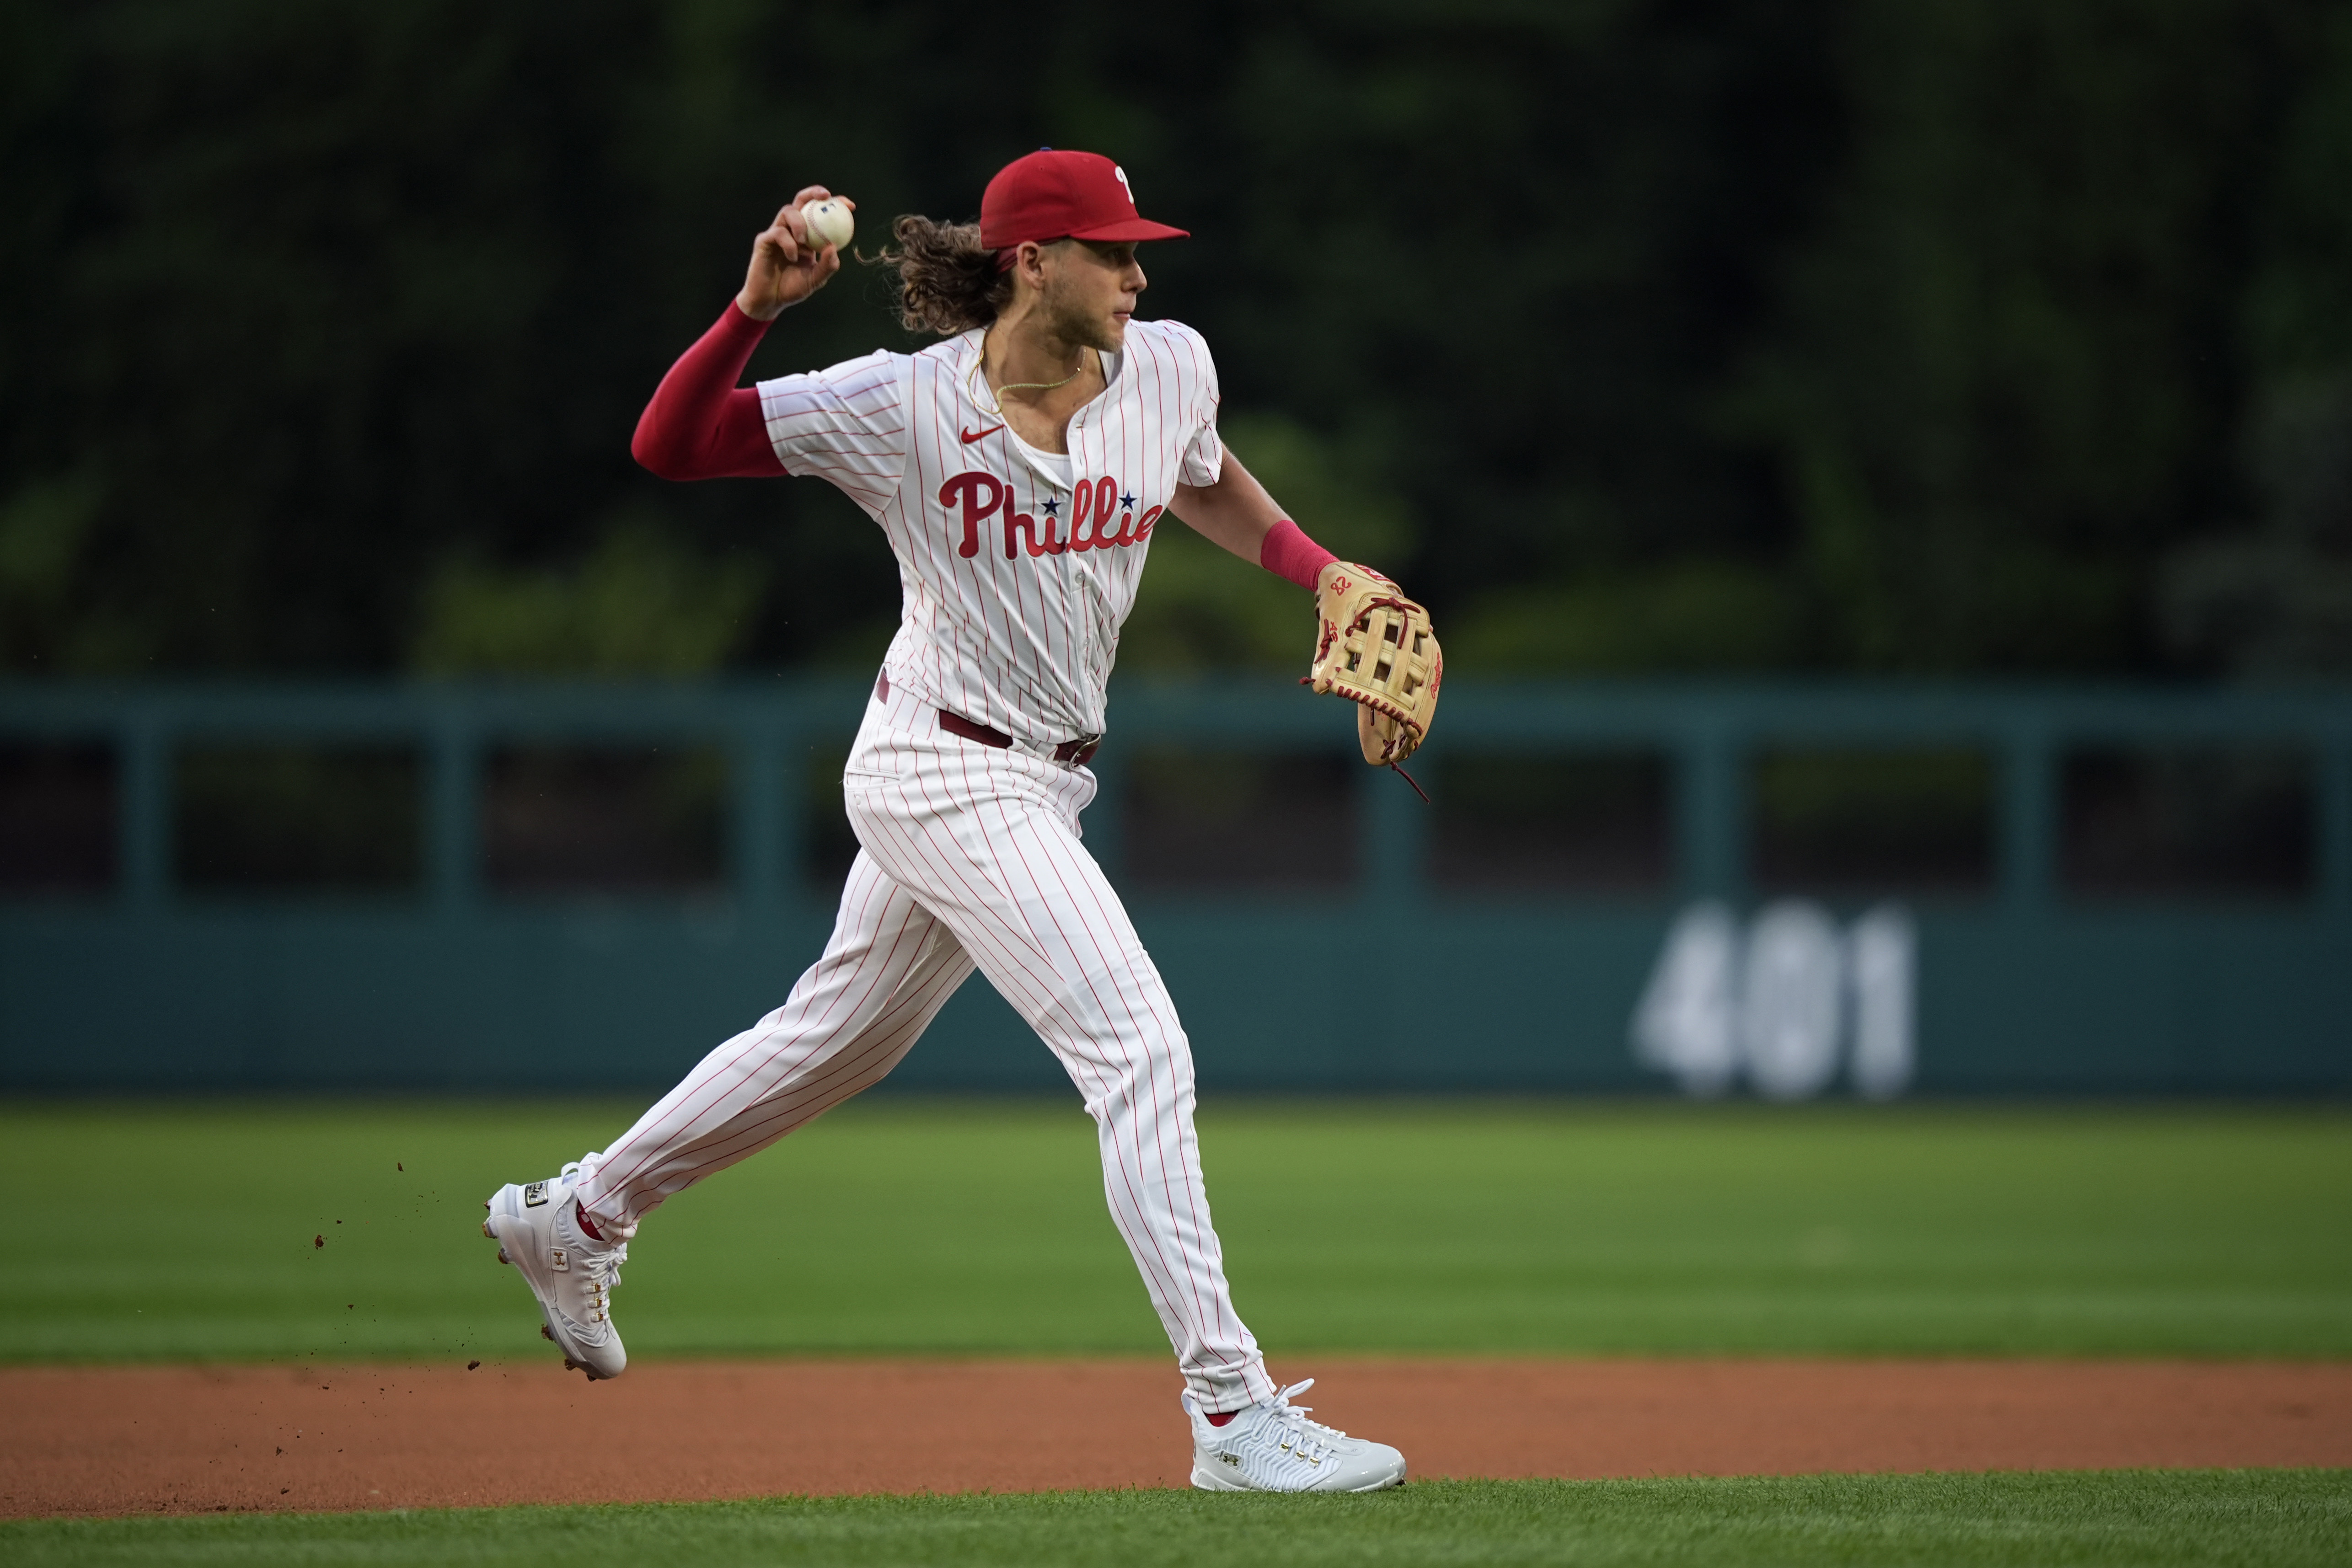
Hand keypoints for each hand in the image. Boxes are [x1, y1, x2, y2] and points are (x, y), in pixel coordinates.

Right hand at [736, 186, 855, 320]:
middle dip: (813, 193)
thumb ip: (827, 266)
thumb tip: (834, 247)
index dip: (835, 204)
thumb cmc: (793, 289)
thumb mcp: (816, 279)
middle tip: (826, 196)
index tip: (851, 206)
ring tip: (804, 242)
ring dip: (799, 223)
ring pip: (788, 211)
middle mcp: (792, 229)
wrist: (771, 300)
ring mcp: (777, 232)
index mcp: (808, 235)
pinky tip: (793, 257)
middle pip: (801, 201)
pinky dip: (788, 243)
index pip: (821, 213)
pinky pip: (778, 232)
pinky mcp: (764, 239)